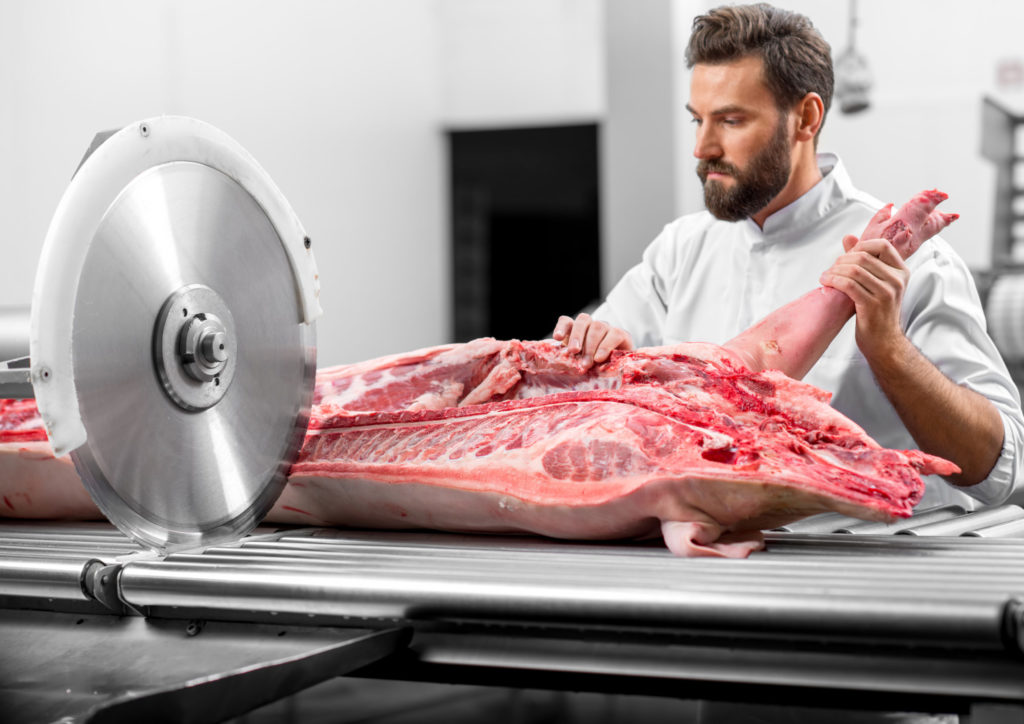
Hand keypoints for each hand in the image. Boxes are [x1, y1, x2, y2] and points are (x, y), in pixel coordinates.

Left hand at [552, 313, 633, 367]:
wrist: (619, 369)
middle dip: (577, 336)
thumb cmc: (593, 367)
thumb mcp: (579, 363)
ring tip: (586, 364)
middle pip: (583, 321)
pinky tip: (600, 358)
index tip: (557, 338)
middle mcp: (591, 325)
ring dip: (591, 346)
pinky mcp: (621, 334)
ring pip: (598, 327)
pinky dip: (605, 347)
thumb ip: (571, 361)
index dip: (561, 328)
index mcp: (577, 331)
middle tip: (573, 351)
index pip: (567, 322)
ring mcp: (607, 328)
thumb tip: (561, 367)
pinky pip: (614, 334)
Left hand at [819, 234, 909, 359]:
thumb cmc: (876, 311)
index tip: (846, 256)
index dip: (861, 246)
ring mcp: (887, 293)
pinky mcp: (873, 305)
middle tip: (831, 269)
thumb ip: (863, 259)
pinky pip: (849, 285)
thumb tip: (848, 237)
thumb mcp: (874, 283)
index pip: (882, 245)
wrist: (883, 341)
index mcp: (901, 272)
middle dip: (842, 260)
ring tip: (825, 277)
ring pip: (854, 270)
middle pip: (863, 257)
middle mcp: (897, 280)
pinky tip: (825, 283)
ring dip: (834, 271)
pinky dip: (833, 281)